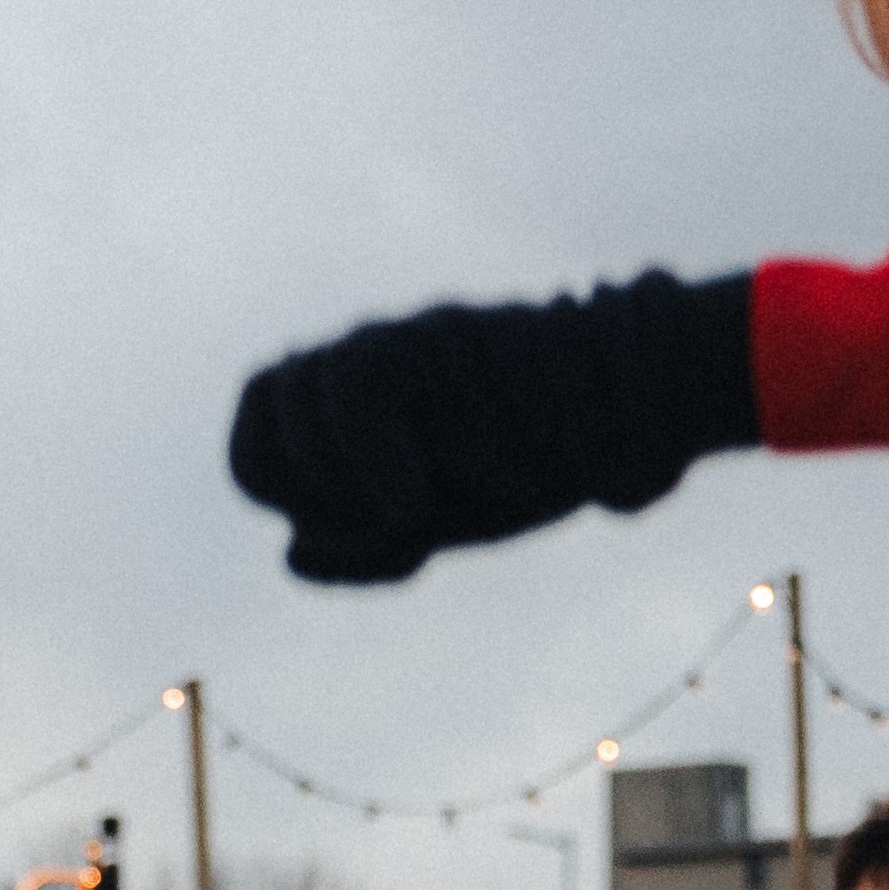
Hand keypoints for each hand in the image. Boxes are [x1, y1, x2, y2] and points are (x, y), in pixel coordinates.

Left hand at [229, 270, 760, 585]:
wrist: (632, 415)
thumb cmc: (543, 460)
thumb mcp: (440, 520)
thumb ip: (365, 543)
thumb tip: (289, 551)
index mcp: (350, 403)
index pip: (260, 442)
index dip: (285, 496)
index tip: (367, 532)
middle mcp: (361, 361)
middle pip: (256, 417)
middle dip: (293, 485)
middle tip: (376, 522)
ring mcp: (395, 341)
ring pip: (294, 394)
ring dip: (334, 477)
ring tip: (409, 512)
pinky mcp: (433, 338)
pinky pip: (357, 383)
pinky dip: (370, 457)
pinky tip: (416, 508)